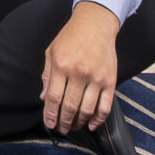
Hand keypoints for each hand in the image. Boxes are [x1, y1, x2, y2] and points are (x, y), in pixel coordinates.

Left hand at [41, 2, 120, 132]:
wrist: (95, 25)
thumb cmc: (69, 38)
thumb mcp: (51, 52)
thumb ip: (47, 76)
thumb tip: (44, 98)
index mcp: (60, 65)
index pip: (54, 96)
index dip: (50, 113)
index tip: (49, 123)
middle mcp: (78, 73)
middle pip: (70, 105)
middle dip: (64, 121)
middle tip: (61, 129)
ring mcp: (96, 78)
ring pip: (87, 108)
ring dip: (79, 122)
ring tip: (73, 127)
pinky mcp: (110, 82)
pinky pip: (105, 106)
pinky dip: (98, 119)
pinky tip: (91, 125)